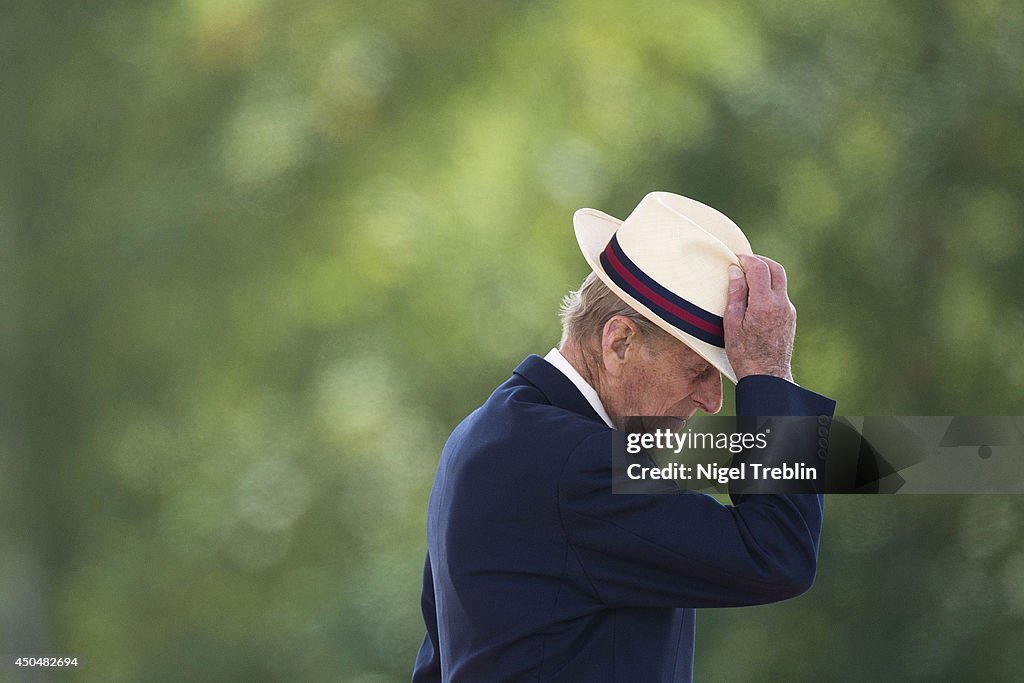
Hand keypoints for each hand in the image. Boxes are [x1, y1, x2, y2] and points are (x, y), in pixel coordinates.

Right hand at [724, 254, 795, 381]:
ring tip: (747, 279)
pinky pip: (780, 295)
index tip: (734, 259)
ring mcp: (788, 310)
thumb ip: (736, 294)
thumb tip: (735, 270)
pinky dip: (768, 289)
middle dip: (760, 261)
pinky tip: (754, 298)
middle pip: (775, 268)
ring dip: (765, 274)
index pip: (759, 268)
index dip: (746, 259)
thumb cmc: (745, 353)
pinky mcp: (790, 317)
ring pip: (780, 281)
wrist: (768, 376)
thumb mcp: (732, 323)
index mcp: (765, 303)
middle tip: (743, 262)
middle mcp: (781, 303)